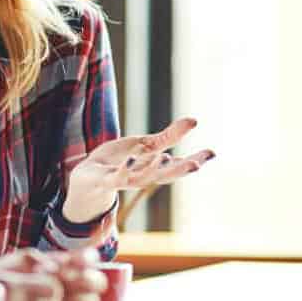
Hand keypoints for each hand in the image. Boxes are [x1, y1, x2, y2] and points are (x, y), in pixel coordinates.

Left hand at [64, 117, 214, 222]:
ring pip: (142, 179)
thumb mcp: (146, 146)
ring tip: (166, 158)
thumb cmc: (120, 161)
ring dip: (154, 170)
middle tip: (197, 164)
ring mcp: (125, 180)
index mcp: (155, 168)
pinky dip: (125, 169)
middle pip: (164, 176)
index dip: (195, 160)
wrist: (89, 178)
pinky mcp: (106, 179)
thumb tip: (195, 120)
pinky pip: (117, 176)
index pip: (179, 166)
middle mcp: (143, 177)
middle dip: (179, 171)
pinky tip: (131, 159)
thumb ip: (169, 137)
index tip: (212, 153)